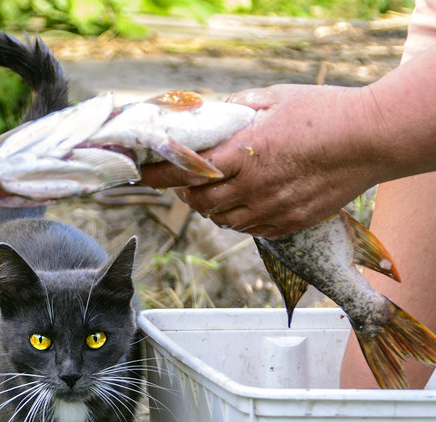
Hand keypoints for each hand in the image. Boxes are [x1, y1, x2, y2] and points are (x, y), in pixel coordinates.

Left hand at [141, 83, 379, 236]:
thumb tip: (218, 112)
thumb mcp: (277, 98)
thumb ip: (241, 107)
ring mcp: (271, 209)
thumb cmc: (326, 114)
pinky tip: (243, 206)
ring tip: (214, 195)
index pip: (189, 171)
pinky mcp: (289, 223)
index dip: (161, 176)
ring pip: (224, 222)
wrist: (370, 141)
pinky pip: (251, 231)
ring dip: (211, 210)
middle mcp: (253, 187)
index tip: (145, 175)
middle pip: (201, 203)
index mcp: (245, 153)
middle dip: (186, 195)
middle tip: (184, 184)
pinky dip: (239, 221)